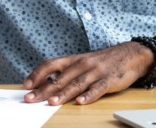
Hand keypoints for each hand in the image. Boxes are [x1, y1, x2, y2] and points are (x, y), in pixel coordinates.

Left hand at [23, 42, 154, 105]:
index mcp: (74, 59)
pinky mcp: (109, 80)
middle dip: (44, 90)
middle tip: (30, 99)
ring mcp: (96, 72)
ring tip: (52, 102)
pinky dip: (89, 96)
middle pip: (60, 78)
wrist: (129, 54)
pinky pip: (97, 88)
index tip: (26, 84)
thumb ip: (66, 71)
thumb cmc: (102, 61)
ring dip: (63, 93)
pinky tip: (81, 102)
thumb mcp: (82, 62)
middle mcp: (82, 64)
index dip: (38, 74)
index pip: (51, 64)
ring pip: (76, 83)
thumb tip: (45, 82)